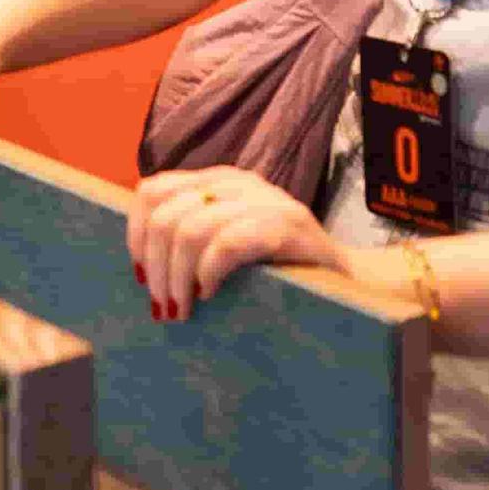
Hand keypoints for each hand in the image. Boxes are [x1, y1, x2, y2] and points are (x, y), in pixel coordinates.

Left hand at [126, 166, 343, 322]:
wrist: (352, 282)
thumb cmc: (281, 269)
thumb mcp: (230, 241)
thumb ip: (194, 238)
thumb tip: (142, 267)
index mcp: (219, 182)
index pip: (154, 191)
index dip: (136, 233)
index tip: (141, 272)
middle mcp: (239, 183)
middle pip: (166, 215)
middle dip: (157, 266)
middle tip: (165, 304)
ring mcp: (265, 201)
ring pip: (190, 230)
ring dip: (178, 278)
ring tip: (184, 307)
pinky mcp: (288, 226)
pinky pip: (227, 243)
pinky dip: (209, 273)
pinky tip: (211, 293)